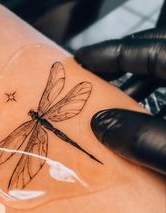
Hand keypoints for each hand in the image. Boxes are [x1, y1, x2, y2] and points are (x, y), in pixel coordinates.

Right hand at [75, 28, 165, 174]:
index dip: (111, 53)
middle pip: (156, 60)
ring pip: (164, 82)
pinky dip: (153, 109)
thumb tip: (101, 124)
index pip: (149, 49)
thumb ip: (141, 136)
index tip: (82, 59)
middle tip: (93, 83)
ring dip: (137, 92)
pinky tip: (140, 126)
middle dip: (122, 70)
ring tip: (112, 107)